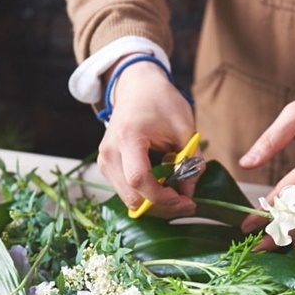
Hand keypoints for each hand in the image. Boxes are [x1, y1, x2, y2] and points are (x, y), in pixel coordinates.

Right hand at [96, 58, 197, 218]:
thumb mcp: (184, 128)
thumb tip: (189, 193)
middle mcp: (109, 152)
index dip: (163, 197)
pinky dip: (147, 198)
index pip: (139, 179)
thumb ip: (190, 161)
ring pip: (129, 200)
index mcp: (128, 137)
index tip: (185, 199)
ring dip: (155, 205)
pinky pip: (126, 193)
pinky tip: (164, 190)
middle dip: (162, 207)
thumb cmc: (161, 102)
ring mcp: (104, 161)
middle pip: (132, 197)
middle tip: (187, 203)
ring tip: (178, 196)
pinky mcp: (106, 167)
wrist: (137, 87)